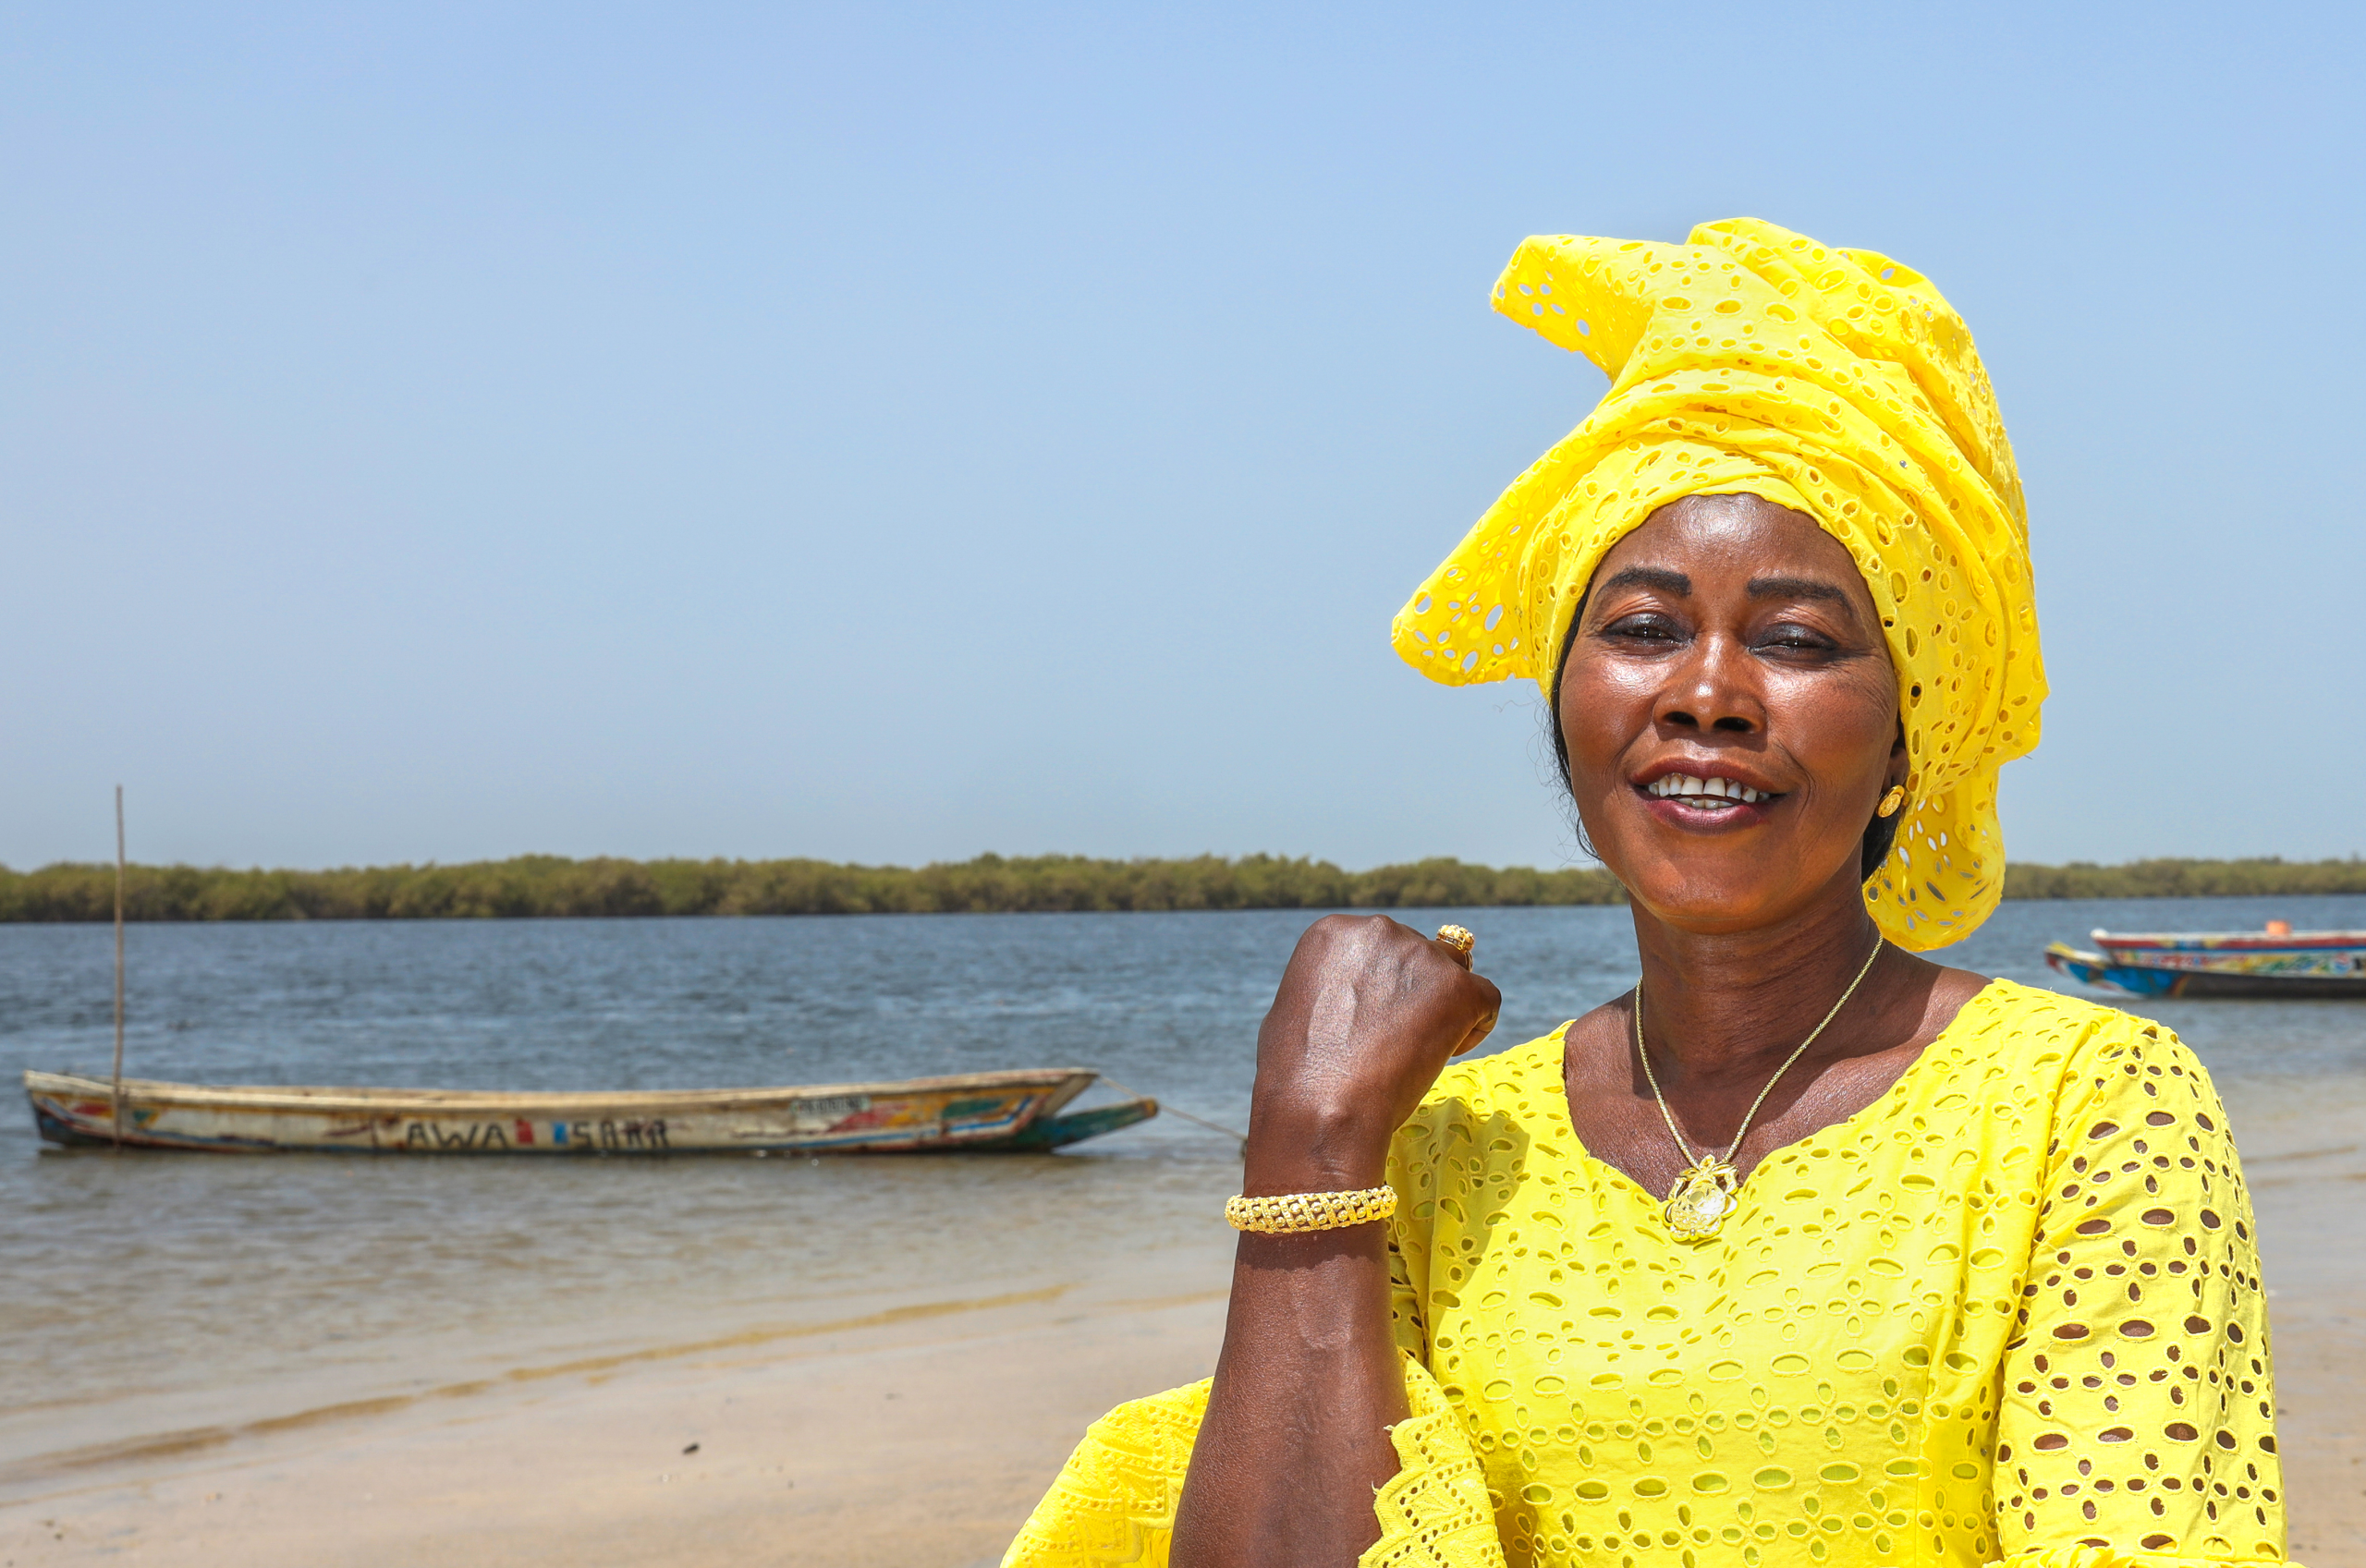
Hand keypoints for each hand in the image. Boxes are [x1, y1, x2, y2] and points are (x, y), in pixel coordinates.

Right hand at [1243, 915, 1500, 1193]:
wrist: (1322, 1107)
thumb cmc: (1299, 1075)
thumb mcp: (1297, 1008)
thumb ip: (1334, 986)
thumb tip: (1359, 993)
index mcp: (1337, 931)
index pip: (1381, 948)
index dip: (1383, 989)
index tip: (1372, 1025)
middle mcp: (1379, 929)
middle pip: (1419, 955)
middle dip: (1415, 994)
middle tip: (1396, 1043)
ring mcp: (1421, 955)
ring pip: (1455, 973)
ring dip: (1445, 1007)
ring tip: (1419, 1052)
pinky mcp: (1458, 986)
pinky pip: (1486, 999)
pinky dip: (1473, 1028)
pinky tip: (1444, 1055)